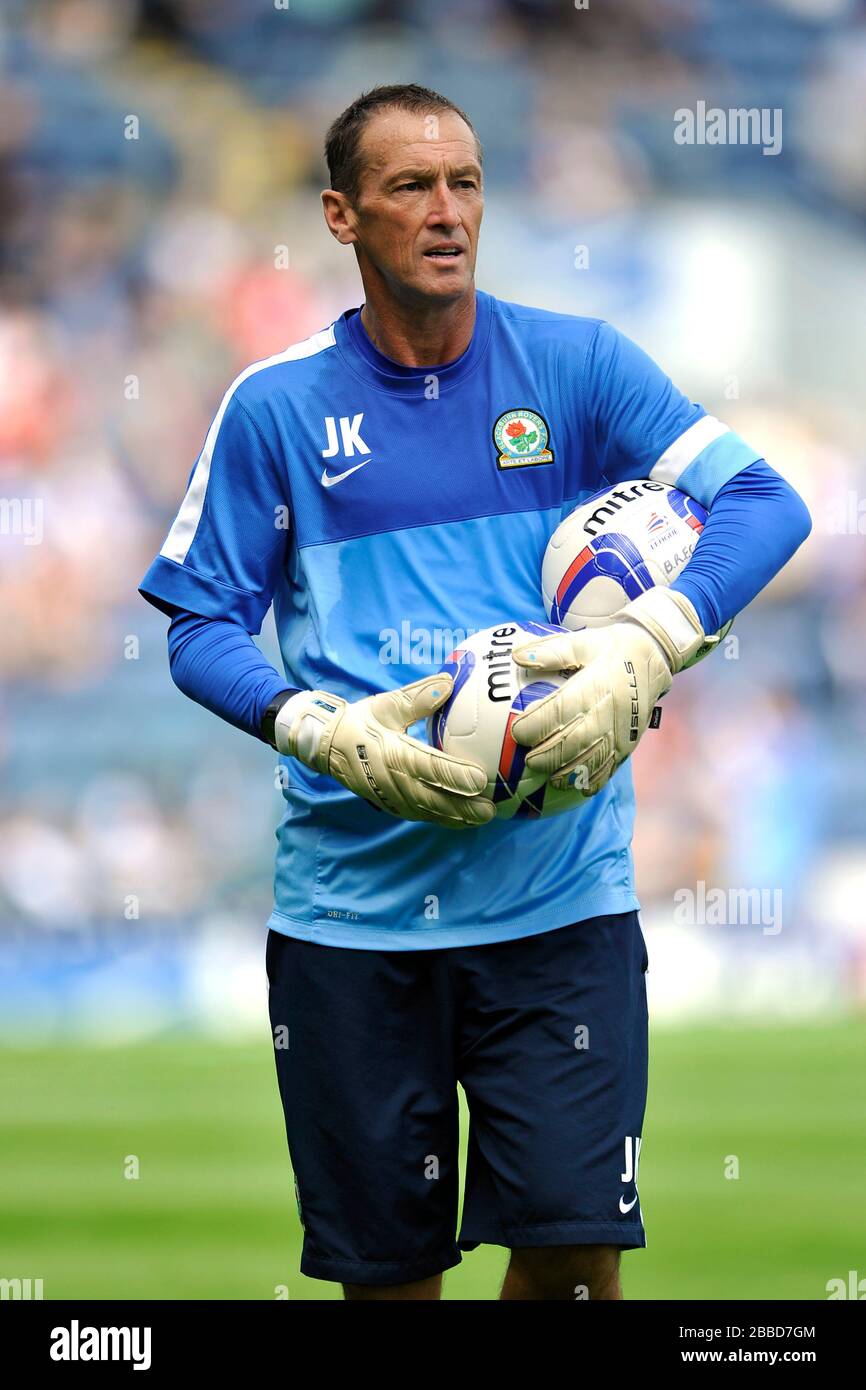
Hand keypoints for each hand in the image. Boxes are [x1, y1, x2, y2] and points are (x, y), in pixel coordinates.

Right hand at [273, 673, 494, 828]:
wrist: (326, 745)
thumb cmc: (360, 721)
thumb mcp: (387, 704)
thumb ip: (418, 696)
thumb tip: (449, 681)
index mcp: (392, 752)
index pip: (429, 766)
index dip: (455, 775)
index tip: (481, 778)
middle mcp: (391, 778)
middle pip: (432, 797)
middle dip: (463, 806)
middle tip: (491, 809)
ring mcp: (389, 795)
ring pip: (427, 810)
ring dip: (456, 816)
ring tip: (483, 818)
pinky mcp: (388, 804)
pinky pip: (418, 815)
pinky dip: (440, 819)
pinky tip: (461, 820)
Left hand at [510, 588, 706, 795]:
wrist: (656, 655)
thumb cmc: (613, 647)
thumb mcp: (583, 641)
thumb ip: (551, 651)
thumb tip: (517, 656)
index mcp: (596, 683)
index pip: (561, 708)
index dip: (537, 723)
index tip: (517, 732)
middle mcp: (611, 709)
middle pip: (575, 739)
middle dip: (549, 755)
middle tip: (528, 762)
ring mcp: (624, 728)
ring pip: (594, 758)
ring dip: (570, 772)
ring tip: (550, 779)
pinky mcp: (632, 739)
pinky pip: (615, 764)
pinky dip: (598, 779)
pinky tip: (581, 788)